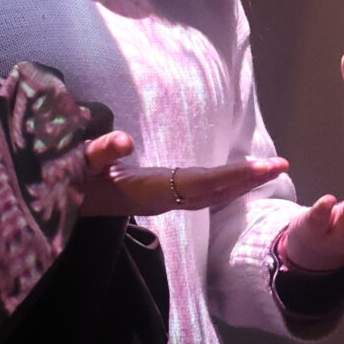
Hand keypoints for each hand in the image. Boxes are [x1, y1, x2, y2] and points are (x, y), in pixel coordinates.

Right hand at [78, 130, 289, 217]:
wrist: (61, 204)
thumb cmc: (70, 181)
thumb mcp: (78, 164)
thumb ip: (99, 153)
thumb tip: (123, 139)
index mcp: (148, 191)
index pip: (198, 184)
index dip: (229, 176)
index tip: (258, 168)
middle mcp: (161, 200)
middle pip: (212, 192)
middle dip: (246, 180)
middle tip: (282, 165)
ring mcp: (163, 201)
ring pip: (210, 196)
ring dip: (241, 183)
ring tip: (272, 168)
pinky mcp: (161, 198)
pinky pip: (202, 194)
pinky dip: (226, 185)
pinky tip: (242, 177)